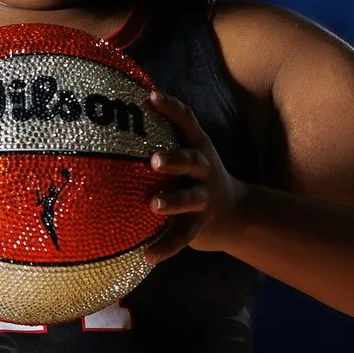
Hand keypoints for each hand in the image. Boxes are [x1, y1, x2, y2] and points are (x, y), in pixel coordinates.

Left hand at [143, 89, 246, 263]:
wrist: (236, 214)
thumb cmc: (194, 177)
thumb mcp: (188, 153)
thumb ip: (162, 139)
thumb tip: (116, 116)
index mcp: (198, 147)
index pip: (187, 121)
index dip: (171, 108)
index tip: (151, 96)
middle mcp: (204, 169)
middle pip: (192, 160)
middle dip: (175, 159)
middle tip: (154, 160)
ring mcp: (204, 199)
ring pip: (190, 199)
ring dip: (172, 202)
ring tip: (153, 205)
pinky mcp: (199, 226)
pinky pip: (182, 238)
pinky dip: (166, 247)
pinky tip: (148, 256)